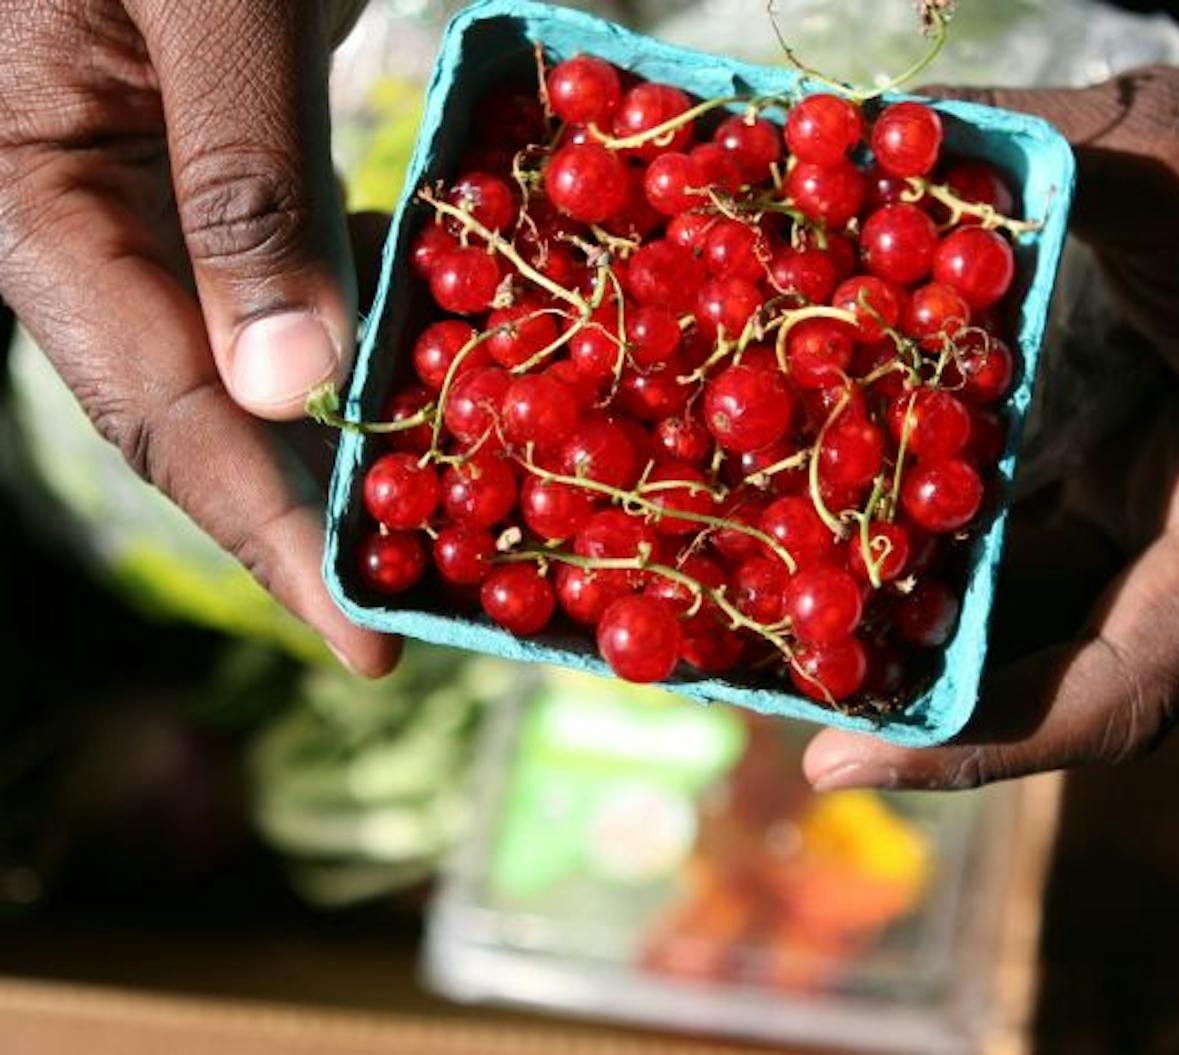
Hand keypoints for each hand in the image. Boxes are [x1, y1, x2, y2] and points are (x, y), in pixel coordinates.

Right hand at [0, 0, 394, 673]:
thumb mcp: (201, 4)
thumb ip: (235, 186)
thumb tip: (288, 392)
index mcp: (37, 205)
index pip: (163, 420)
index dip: (269, 541)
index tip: (372, 640)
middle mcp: (95, 227)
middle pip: (211, 418)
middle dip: (321, 521)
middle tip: (438, 607)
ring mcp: (164, 199)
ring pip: (263, 356)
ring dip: (360, 441)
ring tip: (461, 521)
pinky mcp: (232, 160)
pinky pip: (306, 270)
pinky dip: (378, 328)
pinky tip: (450, 369)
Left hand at [805, 39, 1178, 790]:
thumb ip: (1039, 154)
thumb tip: (870, 149)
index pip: (1126, 679)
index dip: (987, 740)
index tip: (842, 761)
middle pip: (1062, 680)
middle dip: (924, 710)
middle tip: (779, 712)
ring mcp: (1167, 522)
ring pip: (1038, 627)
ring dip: (920, 643)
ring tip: (784, 639)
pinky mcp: (1130, 483)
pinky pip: (1028, 554)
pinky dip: (938, 563)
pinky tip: (839, 541)